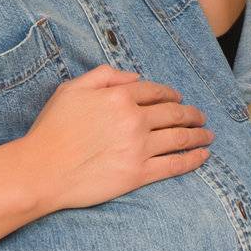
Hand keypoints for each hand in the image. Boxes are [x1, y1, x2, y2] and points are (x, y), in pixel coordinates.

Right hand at [17, 65, 212, 214]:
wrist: (41, 170)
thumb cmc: (52, 129)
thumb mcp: (71, 89)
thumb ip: (104, 76)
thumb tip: (134, 76)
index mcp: (120, 97)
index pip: (155, 92)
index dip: (171, 95)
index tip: (179, 99)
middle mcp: (134, 120)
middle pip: (174, 114)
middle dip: (192, 114)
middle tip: (202, 117)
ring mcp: (139, 148)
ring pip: (179, 138)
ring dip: (198, 135)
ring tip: (208, 135)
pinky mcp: (138, 174)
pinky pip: (174, 165)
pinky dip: (192, 159)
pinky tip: (202, 156)